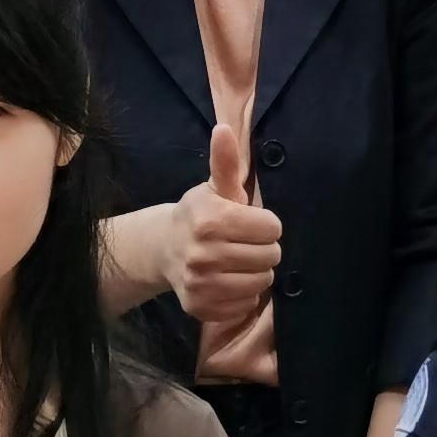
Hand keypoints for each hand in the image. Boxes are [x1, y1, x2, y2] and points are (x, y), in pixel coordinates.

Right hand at [164, 123, 282, 332]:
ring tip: (237, 261)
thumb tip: (224, 129)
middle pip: (270, 257)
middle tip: (245, 243)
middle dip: (263, 249)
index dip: (266, 224)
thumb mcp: (216, 188)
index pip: (272, 228)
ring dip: (255, 272)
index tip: (249, 222)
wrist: (164, 248)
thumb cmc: (200, 214)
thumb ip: (226, 162)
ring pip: (261, 283)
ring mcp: (201, 284)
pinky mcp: (200, 307)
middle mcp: (204, 254)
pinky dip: (242, 295)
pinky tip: (227, 280)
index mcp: (212, 220)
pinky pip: (245, 305)